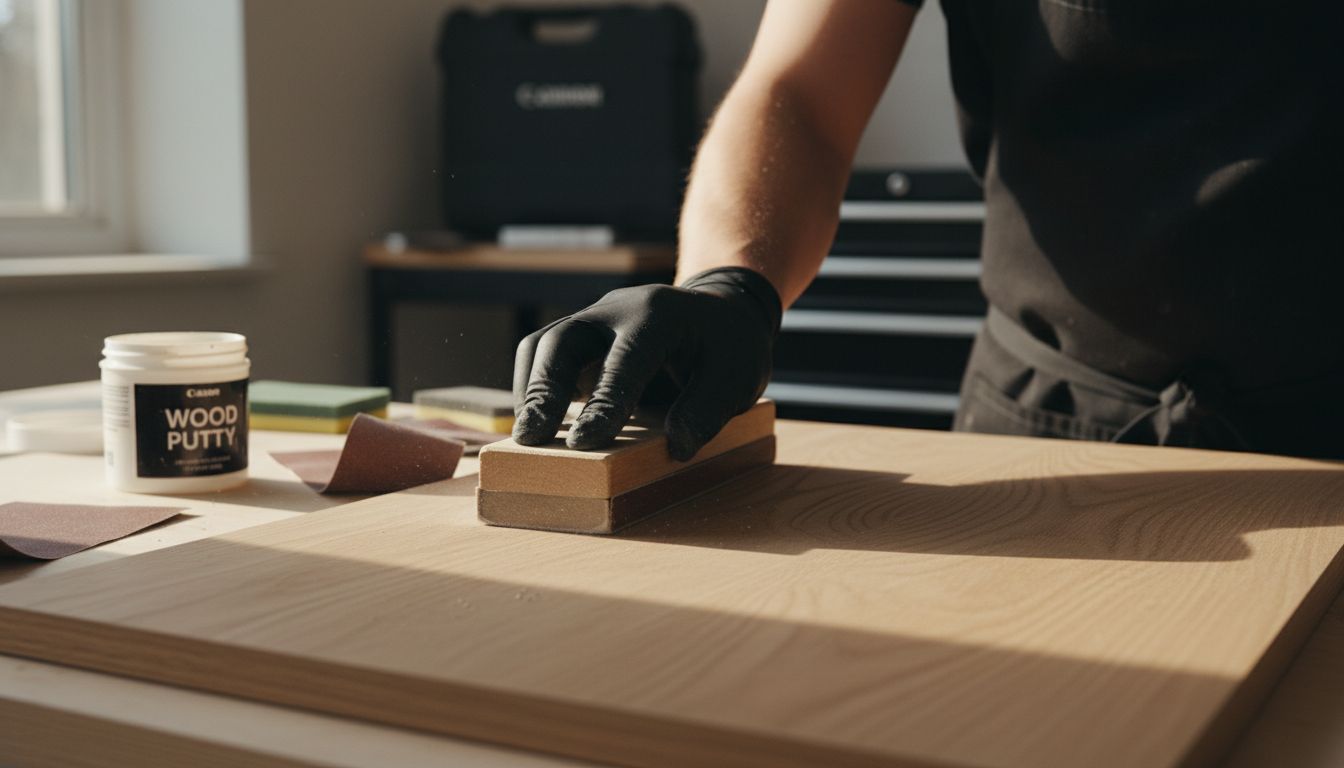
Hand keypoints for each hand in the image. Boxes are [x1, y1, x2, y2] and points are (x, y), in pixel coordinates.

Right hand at [512, 267, 781, 459]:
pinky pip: (543, 355)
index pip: (625, 359)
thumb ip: (708, 409)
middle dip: (544, 390)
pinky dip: (533, 387)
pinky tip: (538, 422)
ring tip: (527, 436)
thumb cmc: (727, 347)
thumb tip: (676, 447)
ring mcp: (592, 319)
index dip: (603, 401)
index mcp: (660, 315)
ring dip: (531, 389)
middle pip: (563, 340)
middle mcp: (617, 309)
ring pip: (543, 344)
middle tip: (530, 439)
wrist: (718, 311)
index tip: (583, 443)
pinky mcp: (579, 337)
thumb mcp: (738, 376)